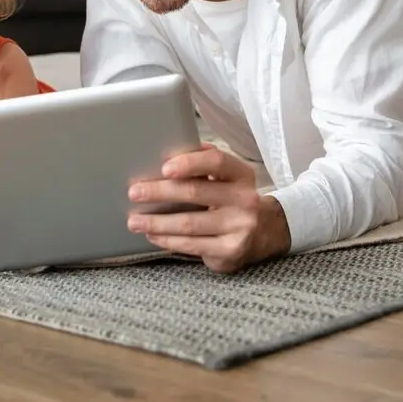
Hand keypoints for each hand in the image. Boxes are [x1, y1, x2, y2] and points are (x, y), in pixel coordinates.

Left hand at [126, 144, 290, 272]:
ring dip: (156, 222)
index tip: (164, 167)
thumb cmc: (235, 198)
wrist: (267, 232)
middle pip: (196, 192)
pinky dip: (168, 240)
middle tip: (134, 192)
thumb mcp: (228, 177)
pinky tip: (152, 235)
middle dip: (159, 192)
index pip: (216, 162)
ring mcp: (239, 227)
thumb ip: (204, 163)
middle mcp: (244, 199)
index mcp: (241, 175)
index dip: (189, 163)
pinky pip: (192, 245)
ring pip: (189, 223)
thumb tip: (170, 151)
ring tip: (134, 220)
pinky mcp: (230, 250)